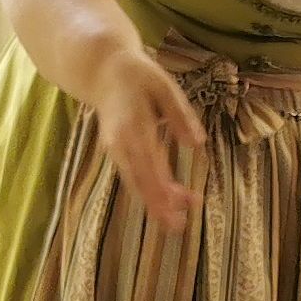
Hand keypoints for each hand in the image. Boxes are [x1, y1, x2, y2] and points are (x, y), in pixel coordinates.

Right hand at [88, 47, 205, 232]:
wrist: (103, 72)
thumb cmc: (139, 77)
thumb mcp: (165, 87)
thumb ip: (180, 114)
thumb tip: (198, 144)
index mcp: (133, 127)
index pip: (149, 164)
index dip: (164, 188)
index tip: (180, 206)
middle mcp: (120, 143)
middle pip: (138, 180)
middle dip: (157, 206)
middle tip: (179, 227)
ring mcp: (116, 149)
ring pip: (135, 182)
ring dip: (155, 202)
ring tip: (179, 220)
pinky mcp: (118, 151)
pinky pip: (133, 175)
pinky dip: (149, 190)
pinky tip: (168, 200)